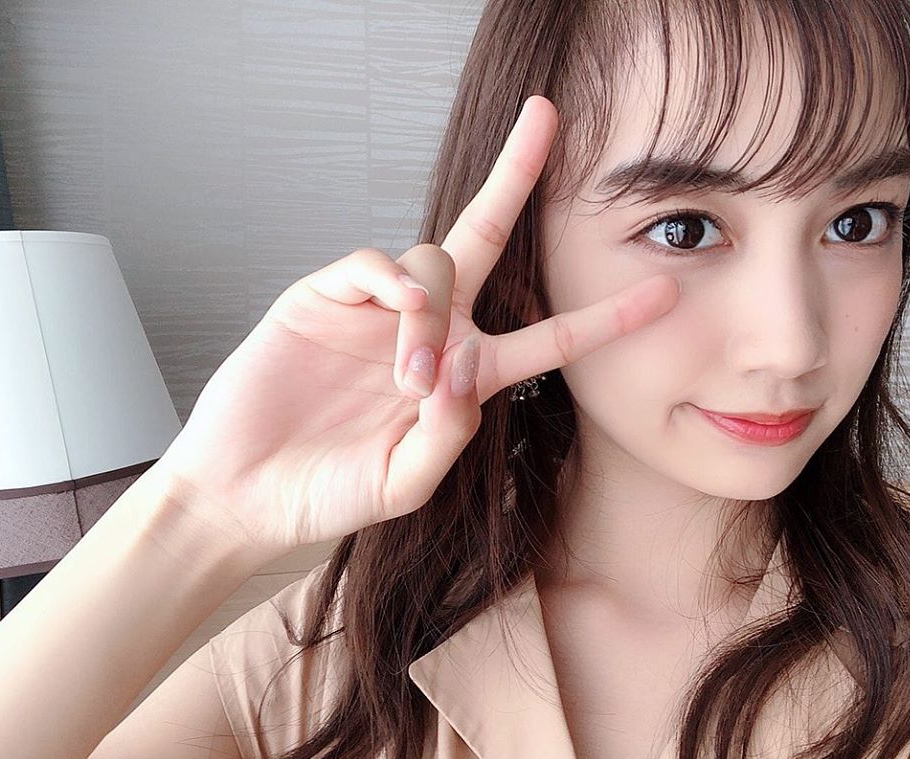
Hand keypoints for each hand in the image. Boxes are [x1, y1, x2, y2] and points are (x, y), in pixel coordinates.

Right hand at [150, 95, 681, 563]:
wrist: (245, 491)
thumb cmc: (327, 492)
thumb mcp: (404, 482)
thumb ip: (448, 434)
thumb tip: (464, 367)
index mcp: (463, 375)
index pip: (546, 338)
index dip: (604, 318)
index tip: (663, 294)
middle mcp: (430, 329)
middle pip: (485, 236)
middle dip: (515, 175)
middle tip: (544, 116)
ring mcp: (377, 308)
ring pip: (433, 263)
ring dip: (433, 315)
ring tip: (408, 378)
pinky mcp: (326, 295)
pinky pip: (375, 262)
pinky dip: (394, 284)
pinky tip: (395, 319)